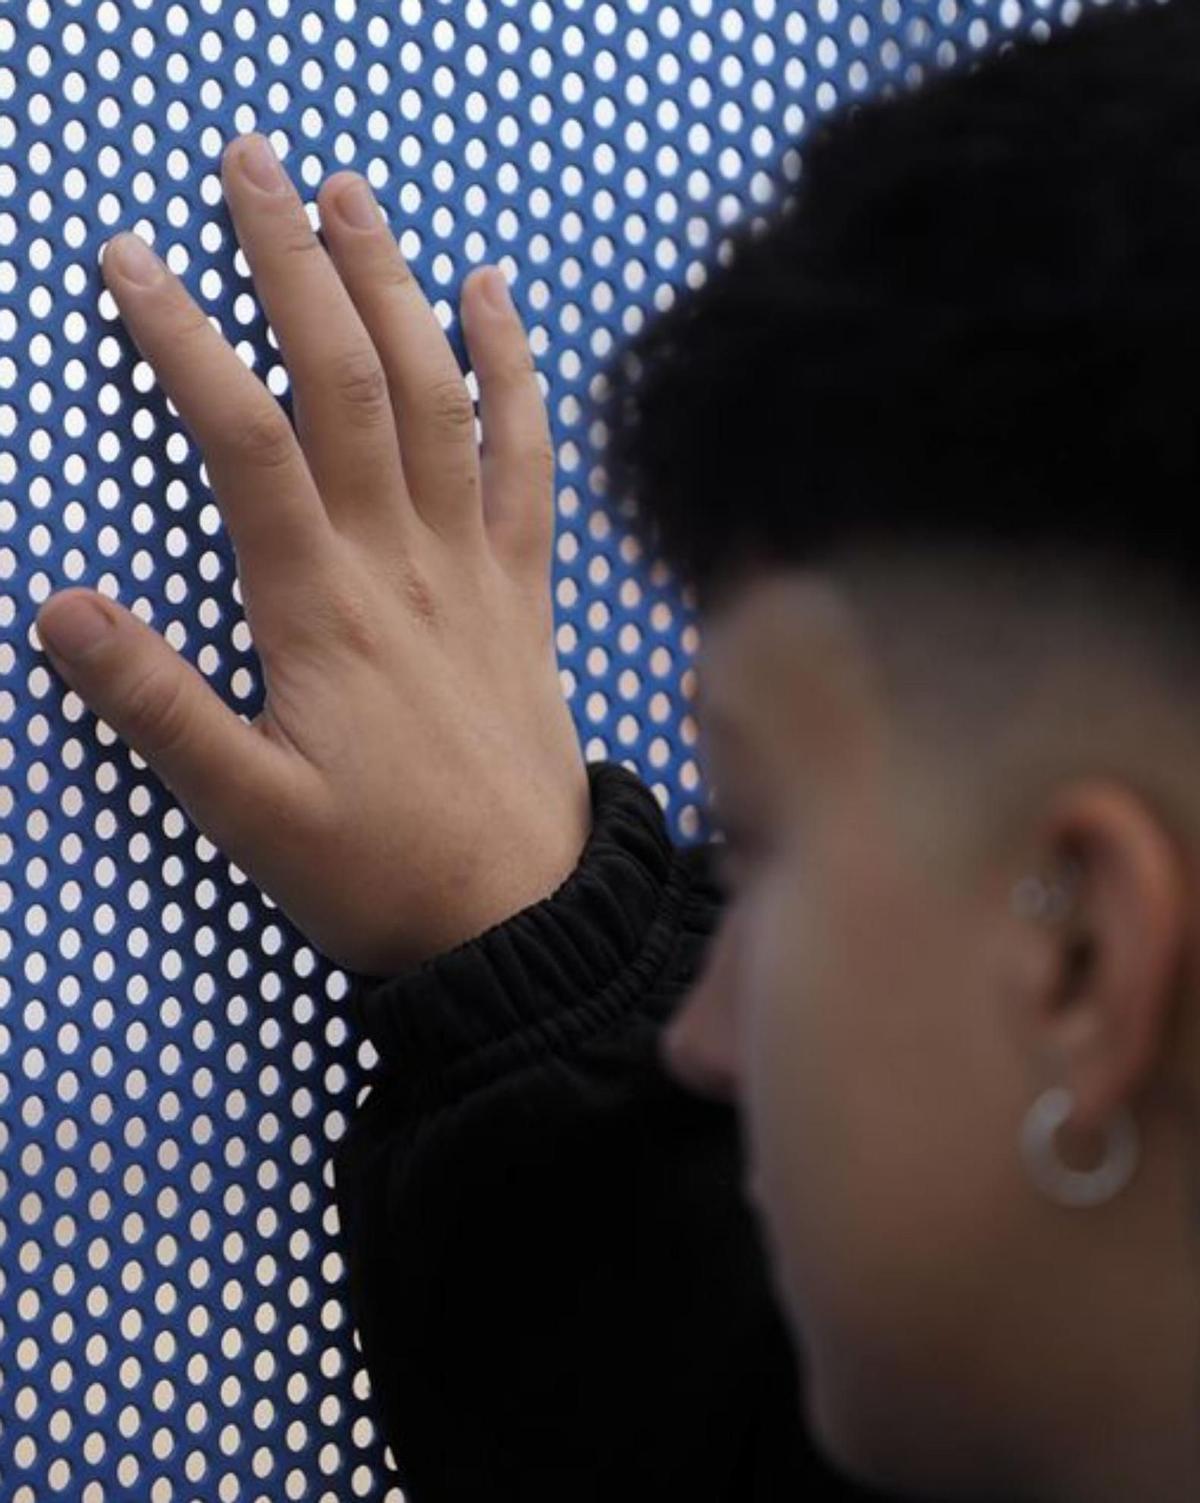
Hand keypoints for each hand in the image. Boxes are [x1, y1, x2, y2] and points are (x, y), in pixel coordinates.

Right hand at [36, 133, 591, 978]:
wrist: (521, 914)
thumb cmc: (381, 871)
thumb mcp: (247, 814)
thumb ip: (158, 709)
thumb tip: (58, 608)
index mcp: (321, 608)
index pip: (246, 440)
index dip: (185, 340)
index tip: (129, 262)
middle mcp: (402, 563)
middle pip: (346, 382)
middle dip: (293, 265)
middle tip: (249, 166)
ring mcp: (474, 566)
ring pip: (437, 398)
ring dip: (392, 289)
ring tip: (350, 196)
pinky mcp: (523, 588)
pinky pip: (526, 460)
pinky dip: (513, 374)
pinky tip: (491, 300)